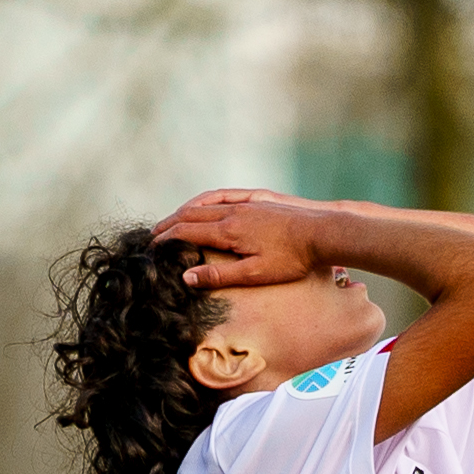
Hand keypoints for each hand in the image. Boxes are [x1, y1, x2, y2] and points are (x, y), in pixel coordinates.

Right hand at [153, 189, 333, 289]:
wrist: (322, 233)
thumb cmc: (292, 259)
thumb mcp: (255, 274)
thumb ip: (220, 275)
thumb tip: (187, 277)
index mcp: (227, 231)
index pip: (185, 232)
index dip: (165, 240)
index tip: (150, 249)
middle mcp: (231, 212)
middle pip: (189, 215)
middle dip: (167, 225)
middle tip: (151, 236)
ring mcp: (244, 204)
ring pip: (203, 204)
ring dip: (182, 212)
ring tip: (169, 222)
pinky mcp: (256, 201)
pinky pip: (221, 195)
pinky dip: (203, 200)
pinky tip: (201, 204)